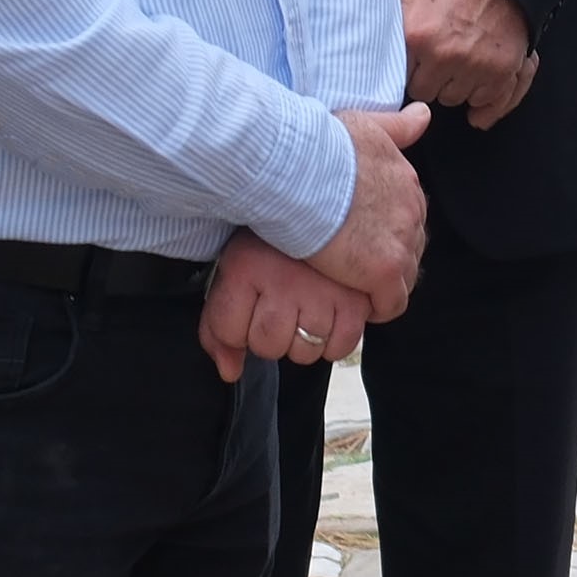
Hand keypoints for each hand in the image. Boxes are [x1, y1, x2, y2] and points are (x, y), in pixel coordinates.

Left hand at [202, 234, 377, 382]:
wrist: (329, 204)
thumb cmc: (277, 242)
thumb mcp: (237, 270)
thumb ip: (221, 326)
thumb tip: (229, 372)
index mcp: (245, 267)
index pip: (228, 333)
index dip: (236, 330)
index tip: (247, 311)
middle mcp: (281, 281)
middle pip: (268, 346)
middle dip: (271, 337)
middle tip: (281, 309)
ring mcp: (320, 292)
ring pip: (304, 352)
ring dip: (304, 340)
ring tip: (307, 310)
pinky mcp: (355, 299)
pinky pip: (341, 347)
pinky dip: (335, 342)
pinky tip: (330, 318)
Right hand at [298, 103, 432, 312]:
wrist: (298, 169)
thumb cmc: (320, 145)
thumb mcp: (364, 124)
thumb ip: (397, 125)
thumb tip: (423, 114)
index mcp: (407, 180)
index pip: (409, 216)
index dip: (386, 231)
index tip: (364, 238)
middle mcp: (413, 211)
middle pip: (412, 246)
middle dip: (388, 257)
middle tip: (357, 265)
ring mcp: (402, 242)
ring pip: (405, 277)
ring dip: (383, 285)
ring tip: (355, 288)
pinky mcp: (384, 271)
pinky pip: (392, 303)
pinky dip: (377, 308)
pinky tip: (358, 305)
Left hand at [397, 0, 540, 129]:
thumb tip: (350, 1)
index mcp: (415, 33)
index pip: (396, 78)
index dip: (404, 67)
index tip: (410, 59)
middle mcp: (444, 54)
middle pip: (424, 93)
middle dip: (427, 78)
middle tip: (434, 57)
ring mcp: (475, 66)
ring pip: (453, 98)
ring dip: (453, 85)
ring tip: (456, 60)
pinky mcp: (502, 71)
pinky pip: (484, 102)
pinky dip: (481, 94)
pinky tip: (475, 77)